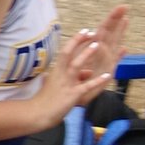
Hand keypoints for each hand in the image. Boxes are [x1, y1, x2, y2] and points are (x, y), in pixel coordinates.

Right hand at [39, 5, 129, 120]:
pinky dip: (97, 81)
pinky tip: (107, 76)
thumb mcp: (58, 85)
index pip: (66, 51)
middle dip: (79, 41)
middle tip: (92, 32)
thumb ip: (74, 76)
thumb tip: (87, 72)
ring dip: (86, 55)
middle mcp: (61, 74)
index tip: (85, 31)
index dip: (76, 40)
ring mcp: (66, 84)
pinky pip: (85, 87)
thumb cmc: (46, 100)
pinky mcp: (72, 95)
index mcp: (57, 71)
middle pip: (68, 53)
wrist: (37, 114)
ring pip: (76, 66)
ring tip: (97, 45)